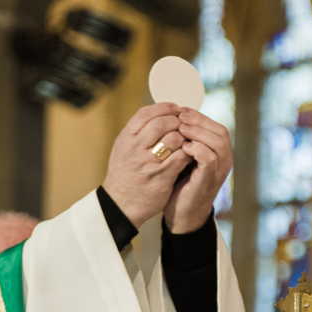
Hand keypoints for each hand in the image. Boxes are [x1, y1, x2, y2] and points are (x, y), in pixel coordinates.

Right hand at [103, 104, 190, 228]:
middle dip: (177, 121)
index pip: (146, 113)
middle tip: (185, 124)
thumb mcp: (123, 149)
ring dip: (184, 136)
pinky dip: (188, 152)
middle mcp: (136, 148)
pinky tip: (190, 154)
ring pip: (173, 139)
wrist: (121, 204)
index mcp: (126, 138)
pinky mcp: (162, 176)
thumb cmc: (124, 174)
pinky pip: (180, 157)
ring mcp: (149, 163)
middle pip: (161, 123)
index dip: (164, 108)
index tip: (176, 108)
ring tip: (187, 139)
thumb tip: (155, 113)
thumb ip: (136, 132)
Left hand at [163, 108, 231, 233]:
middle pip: (221, 132)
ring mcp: (219, 172)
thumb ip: (188, 141)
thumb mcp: (186, 158)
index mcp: (221, 154)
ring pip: (218, 143)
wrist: (182, 213)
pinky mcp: (208, 181)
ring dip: (197, 133)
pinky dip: (197, 149)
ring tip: (180, 129)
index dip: (200, 117)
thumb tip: (177, 116)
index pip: (217, 127)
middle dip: (199, 121)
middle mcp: (225, 161)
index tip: (181, 111)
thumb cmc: (182, 184)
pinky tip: (183, 147)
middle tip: (180, 117)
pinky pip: (209, 159)